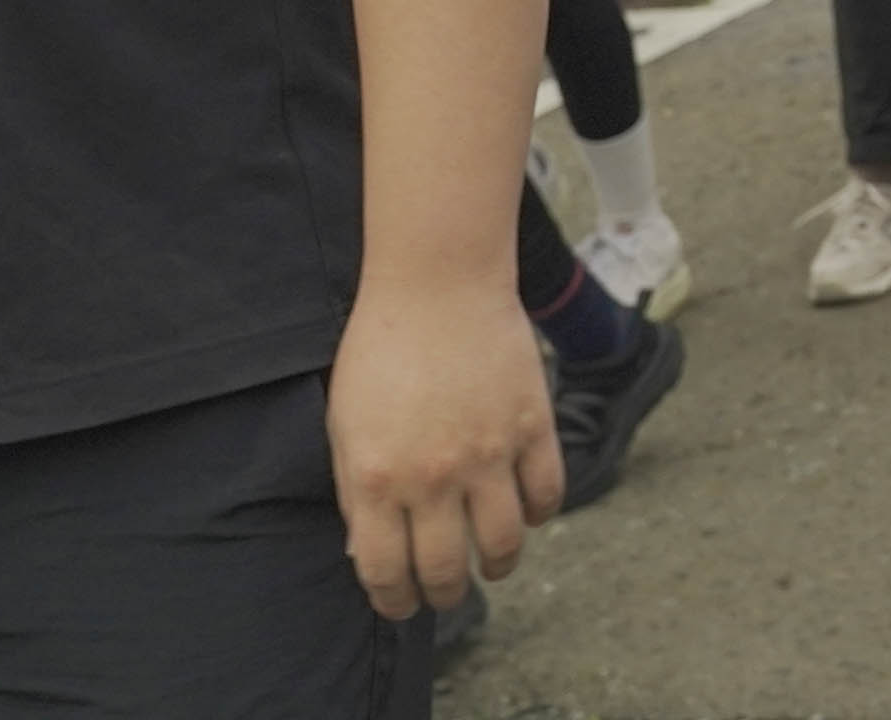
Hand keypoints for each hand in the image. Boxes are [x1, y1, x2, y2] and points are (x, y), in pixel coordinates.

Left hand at [328, 271, 558, 617]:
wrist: (437, 284)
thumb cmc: (380, 350)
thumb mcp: (345, 427)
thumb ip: (357, 491)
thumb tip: (371, 549)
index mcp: (375, 480)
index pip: (384, 572)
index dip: (393, 600)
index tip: (400, 605)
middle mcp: (432, 478)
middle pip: (445, 569)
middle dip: (444, 593)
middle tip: (446, 593)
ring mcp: (488, 455)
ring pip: (502, 543)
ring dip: (497, 565)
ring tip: (493, 565)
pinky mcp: (532, 428)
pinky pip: (545, 494)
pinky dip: (539, 514)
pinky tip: (527, 513)